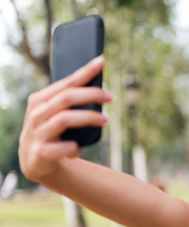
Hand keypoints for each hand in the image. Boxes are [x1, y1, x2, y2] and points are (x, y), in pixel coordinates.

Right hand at [18, 56, 111, 182]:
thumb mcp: (58, 114)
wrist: (36, 162)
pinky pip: (62, 147)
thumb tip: (101, 89)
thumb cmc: (53, 132)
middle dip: (91, 94)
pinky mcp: (40, 153)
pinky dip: (74, 147)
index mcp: (40, 100)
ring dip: (88, 117)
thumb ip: (70, 101)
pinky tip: (78, 149)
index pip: (66, 82)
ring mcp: (37, 133)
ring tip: (105, 119)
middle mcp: (36, 113)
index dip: (85, 71)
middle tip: (110, 97)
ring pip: (64, 119)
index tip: (102, 61)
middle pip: (67, 98)